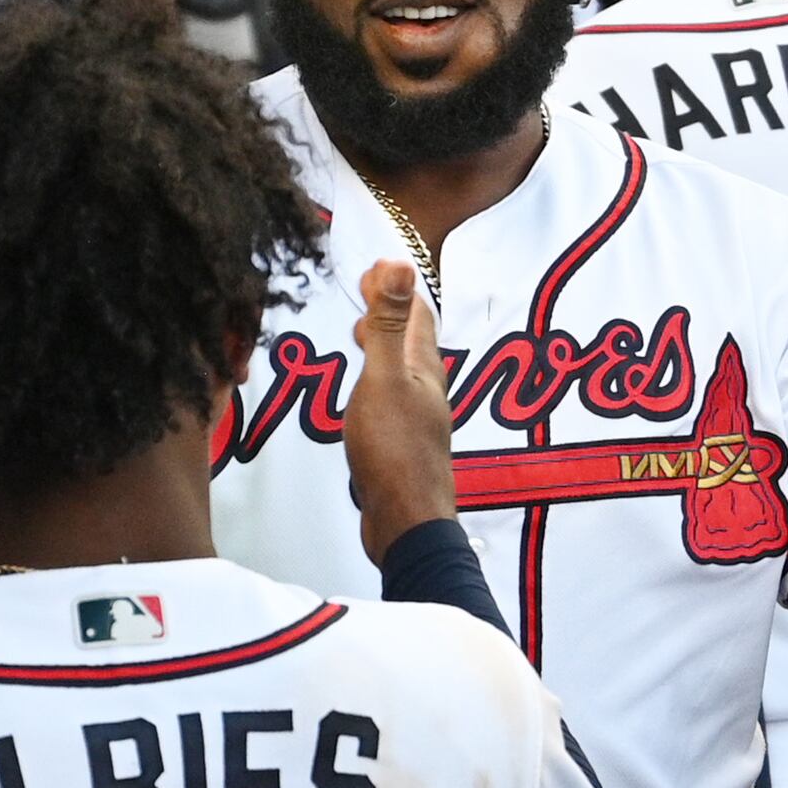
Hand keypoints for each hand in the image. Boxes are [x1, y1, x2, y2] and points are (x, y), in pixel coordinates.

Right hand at [342, 259, 459, 563]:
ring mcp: (418, 419)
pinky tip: (364, 393)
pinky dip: (377, 378)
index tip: (371, 266)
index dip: (396, 286)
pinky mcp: (403, 445)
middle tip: (364, 290)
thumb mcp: (383, 379)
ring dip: (383, 344)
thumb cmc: (395, 452)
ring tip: (360, 333)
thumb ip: (387, 326)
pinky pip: (392, 397)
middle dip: (389, 310)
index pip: (416, 314)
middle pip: (412, 339)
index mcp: (424, 369)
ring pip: (402, 369)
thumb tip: (400, 265)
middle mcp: (427, 390)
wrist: (406, 522)